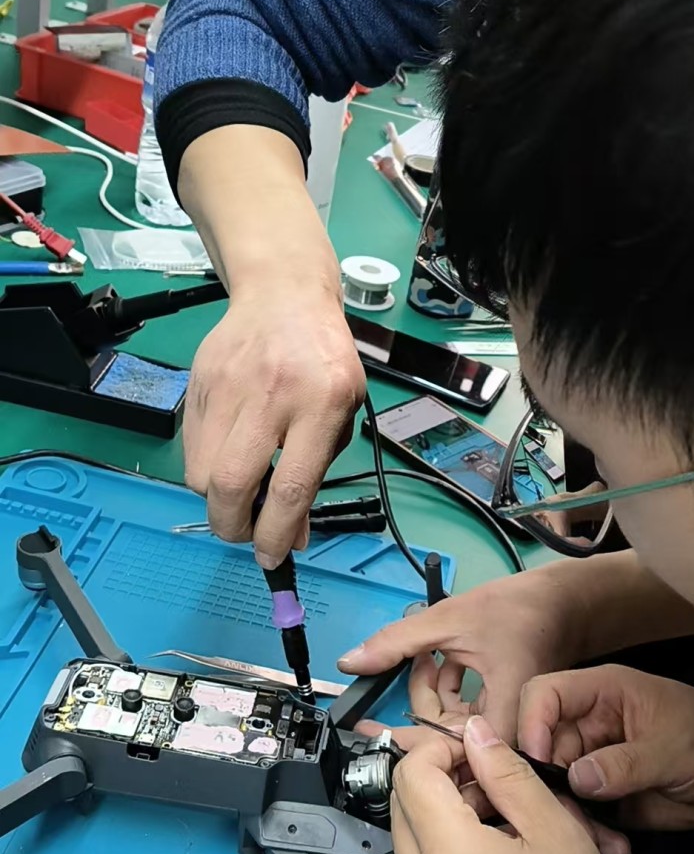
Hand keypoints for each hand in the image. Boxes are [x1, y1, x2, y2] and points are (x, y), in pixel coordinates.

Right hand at [184, 284, 363, 563]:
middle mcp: (272, 394)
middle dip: (233, 527)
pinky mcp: (198, 383)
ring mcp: (228, 387)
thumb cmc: (323, 360)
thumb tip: (290, 536)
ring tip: (239, 492)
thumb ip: (316, 474)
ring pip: (201, 473)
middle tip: (245, 533)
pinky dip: (204, 470)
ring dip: (216, 500)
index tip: (272, 558)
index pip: (290, 486)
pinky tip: (227, 459)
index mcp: (320, 403)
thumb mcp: (342, 413)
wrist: (284, 295)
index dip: (275, 535)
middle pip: (230, 484)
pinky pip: (191, 449)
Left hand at [339, 567, 584, 742]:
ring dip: (430, 700)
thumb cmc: (519, 610)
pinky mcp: (505, 715)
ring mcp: (507, 726)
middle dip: (412, 721)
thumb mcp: (449, 619)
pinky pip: (467, 719)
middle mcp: (509, 732)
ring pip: (455, 729)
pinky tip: (434, 664)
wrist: (566, 602)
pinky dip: (447, 694)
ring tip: (416, 661)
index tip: (369, 736)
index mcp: (502, 718)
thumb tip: (350, 661)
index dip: (403, 745)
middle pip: (448, 743)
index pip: (445, 749)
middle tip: (374, 710)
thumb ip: (397, 642)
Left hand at [362, 652, 630, 853]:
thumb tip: (473, 730)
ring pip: (415, 838)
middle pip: (406, 802)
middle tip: (489, 771)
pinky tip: (496, 849)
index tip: (479, 746)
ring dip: (446, 811)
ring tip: (501, 809)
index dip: (442, 743)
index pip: (415, 769)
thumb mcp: (556, 828)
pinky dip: (450, 852)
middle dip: (439, 774)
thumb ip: (509, 769)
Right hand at [519, 663, 693, 828]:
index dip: (531, 723)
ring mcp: (590, 761)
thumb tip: (577, 779)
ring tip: (603, 843)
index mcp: (600, 693)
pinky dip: (589, 834)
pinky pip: (578, 813)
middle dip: (547, 787)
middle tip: (571, 821)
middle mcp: (586, 725)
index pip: (544, 694)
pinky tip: (616, 849)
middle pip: (540, 749)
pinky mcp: (599, 794)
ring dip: (570, 818)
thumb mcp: (673, 748)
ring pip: (554, 788)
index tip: (538, 763)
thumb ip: (626, 763)